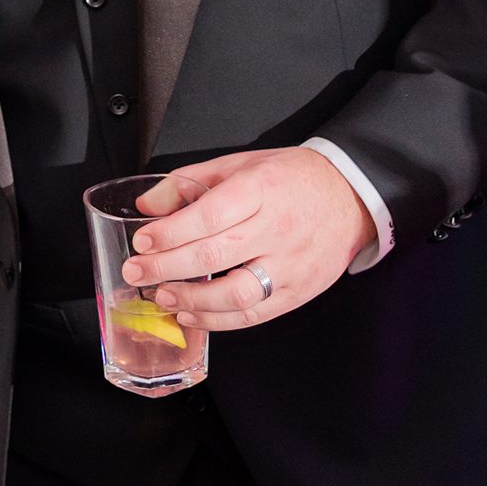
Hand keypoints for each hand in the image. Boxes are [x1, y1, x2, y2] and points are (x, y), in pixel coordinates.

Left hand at [123, 147, 371, 331]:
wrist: (350, 197)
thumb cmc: (291, 179)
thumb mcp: (241, 164)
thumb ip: (191, 183)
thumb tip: (147, 206)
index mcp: (260, 190)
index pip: (208, 216)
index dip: (170, 233)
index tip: (142, 241)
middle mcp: (277, 228)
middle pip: (214, 255)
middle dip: (167, 268)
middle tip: (136, 272)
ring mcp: (291, 265)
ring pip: (235, 293)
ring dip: (192, 300)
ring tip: (163, 296)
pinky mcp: (298, 292)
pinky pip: (254, 315)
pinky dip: (219, 321)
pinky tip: (192, 315)